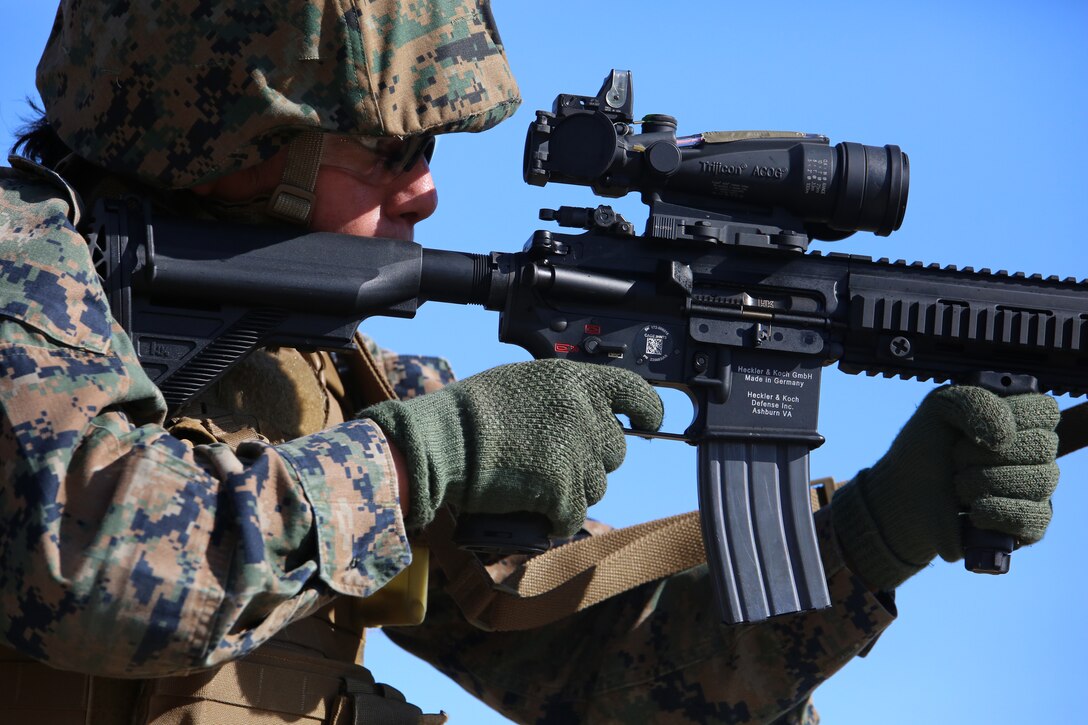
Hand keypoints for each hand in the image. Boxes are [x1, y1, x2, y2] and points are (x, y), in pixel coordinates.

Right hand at [364, 359, 663, 535]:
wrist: (444, 440)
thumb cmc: (473, 413)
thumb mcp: (526, 383)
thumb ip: (563, 397)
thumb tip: (586, 416)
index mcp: (577, 381)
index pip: (634, 390)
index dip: (647, 409)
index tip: (647, 421)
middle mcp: (584, 413)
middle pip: (614, 450)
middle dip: (592, 460)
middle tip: (555, 461)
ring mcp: (576, 452)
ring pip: (597, 485)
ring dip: (573, 490)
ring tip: (536, 483)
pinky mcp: (563, 489)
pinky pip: (573, 514)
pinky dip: (557, 519)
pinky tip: (538, 513)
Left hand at [831, 385, 1059, 590]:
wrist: (902, 497)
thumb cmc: (924, 449)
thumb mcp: (939, 408)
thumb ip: (973, 403)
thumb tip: (1005, 438)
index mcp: (1019, 419)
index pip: (1045, 410)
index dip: (1011, 418)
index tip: (972, 429)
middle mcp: (1034, 453)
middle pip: (1043, 446)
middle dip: (985, 453)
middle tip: (956, 459)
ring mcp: (1035, 490)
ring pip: (1040, 480)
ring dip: (986, 482)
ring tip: (958, 486)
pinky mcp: (1029, 525)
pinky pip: (1036, 517)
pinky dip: (998, 511)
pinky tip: (974, 511)